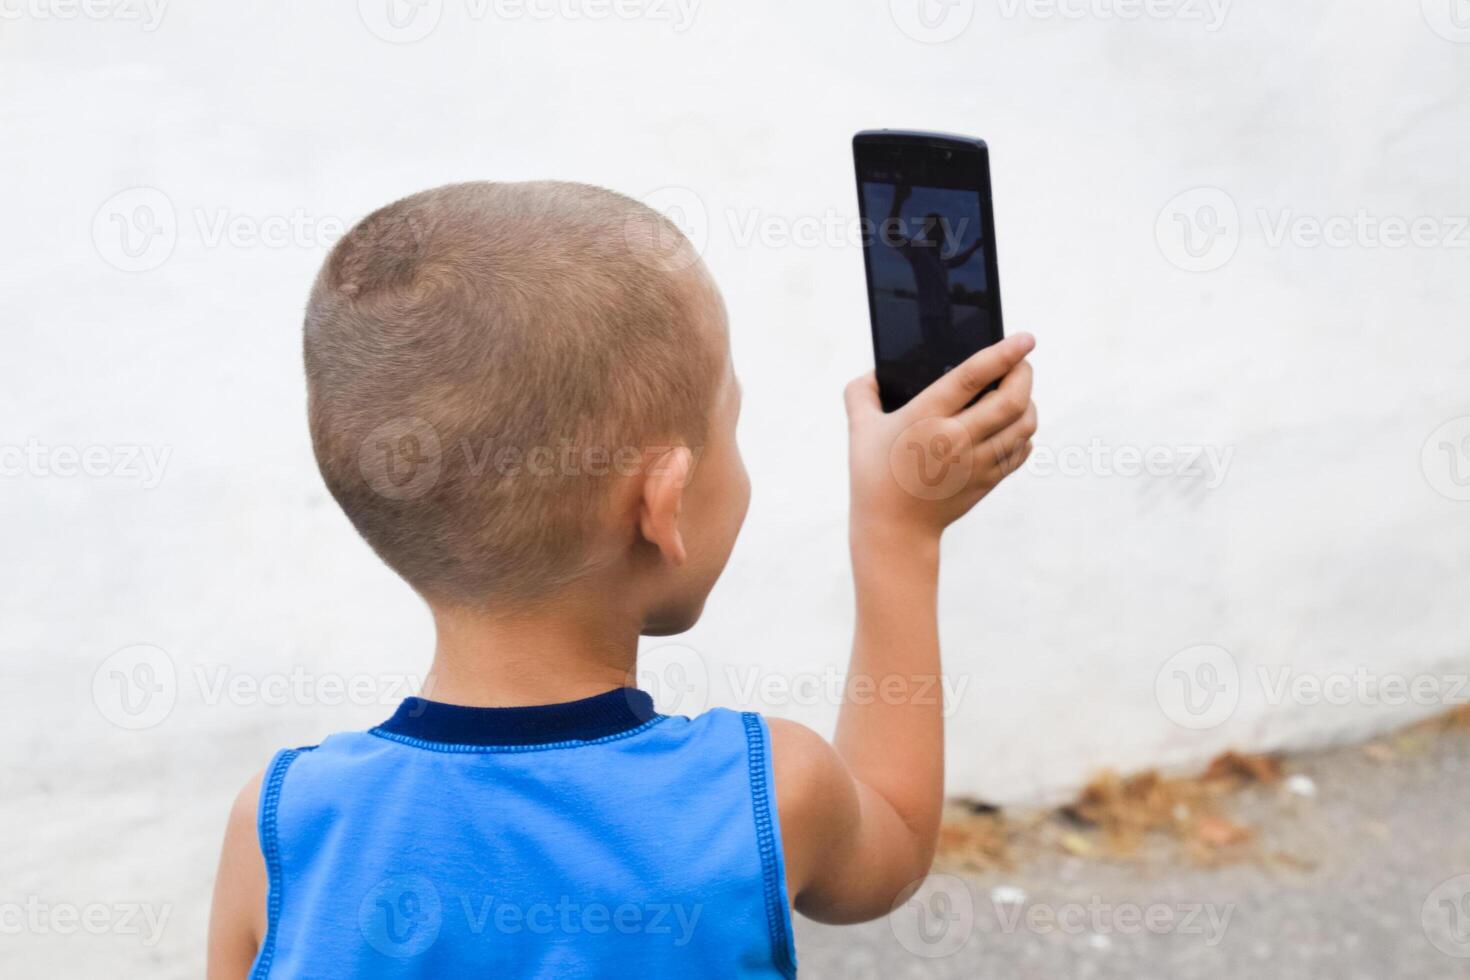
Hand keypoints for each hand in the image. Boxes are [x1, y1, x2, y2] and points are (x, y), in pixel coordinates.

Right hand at [844, 334, 1036, 541]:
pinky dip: (1024, 431)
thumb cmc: (874, 475)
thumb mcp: (859, 429)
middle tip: (1021, 362)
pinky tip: (1012, 424)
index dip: (1004, 353)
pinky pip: (1022, 448)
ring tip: (1018, 392)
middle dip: (1024, 374)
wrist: (894, 529)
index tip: (1025, 338)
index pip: (972, 377)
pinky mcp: (988, 480)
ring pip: (1025, 424)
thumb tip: (876, 371)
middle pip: (1013, 399)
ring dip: (1029, 401)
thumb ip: (861, 392)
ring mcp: (977, 463)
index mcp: (925, 419)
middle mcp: (956, 440)